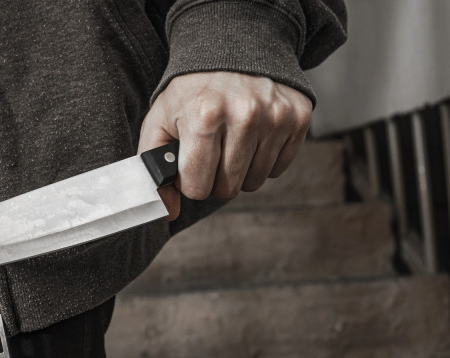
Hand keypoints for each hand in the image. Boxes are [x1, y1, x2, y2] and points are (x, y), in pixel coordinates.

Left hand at [138, 71, 311, 220]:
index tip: (189, 164)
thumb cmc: (191, 92)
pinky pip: (278, 168)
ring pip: (253, 182)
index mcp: (204, 117)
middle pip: (227, 189)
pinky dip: (262, 159)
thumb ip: (155, 169)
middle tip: (209, 153)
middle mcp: (244, 116)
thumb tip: (170, 211)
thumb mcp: (159, 122)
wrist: (231, 49)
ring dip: (239, 170)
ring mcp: (275, 117)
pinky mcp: (298, 118)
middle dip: (214, 178)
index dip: (190, 182)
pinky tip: (251, 136)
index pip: (198, 187)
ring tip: (230, 142)